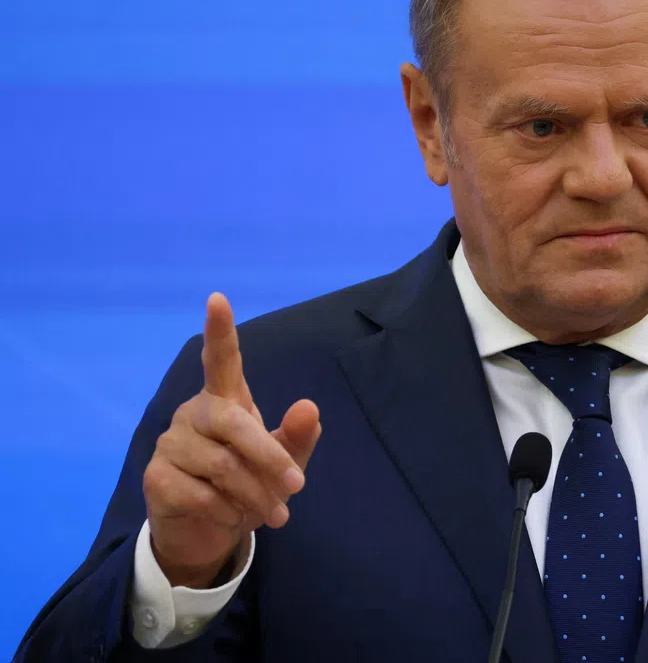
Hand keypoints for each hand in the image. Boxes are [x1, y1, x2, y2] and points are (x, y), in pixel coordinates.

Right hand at [142, 293, 321, 588]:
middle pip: (234, 425)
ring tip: (275, 514)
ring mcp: (171, 443)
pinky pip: (202, 495)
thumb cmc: (250, 484)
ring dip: (256, 496)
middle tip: (298, 486)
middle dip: (271, 458)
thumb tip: (310, 407)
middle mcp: (194, 413)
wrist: (207, 531)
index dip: (220, 331)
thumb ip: (298, 438)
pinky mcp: (155, 477)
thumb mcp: (284, 462)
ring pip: (223, 467)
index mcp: (226, 400)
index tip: (218, 299)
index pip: (221, 360)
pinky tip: (234, 517)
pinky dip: (229, 512)